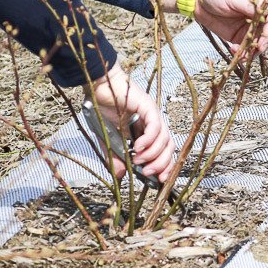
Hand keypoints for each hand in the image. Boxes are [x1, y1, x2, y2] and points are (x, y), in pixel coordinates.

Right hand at [89, 63, 174, 181]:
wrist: (97, 87)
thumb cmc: (103, 109)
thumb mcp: (109, 141)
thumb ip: (116, 157)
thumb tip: (121, 176)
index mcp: (147, 131)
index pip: (164, 151)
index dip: (165, 166)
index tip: (158, 180)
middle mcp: (153, 123)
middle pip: (169, 147)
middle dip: (161, 164)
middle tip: (148, 173)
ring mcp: (152, 114)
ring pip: (165, 138)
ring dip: (153, 154)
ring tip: (139, 161)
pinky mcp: (147, 106)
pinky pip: (155, 126)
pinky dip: (149, 139)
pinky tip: (137, 147)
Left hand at [163, 0, 267, 57]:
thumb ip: (247, 7)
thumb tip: (263, 15)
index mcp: (259, 2)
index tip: (264, 37)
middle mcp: (256, 16)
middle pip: (266, 33)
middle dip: (262, 43)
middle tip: (256, 49)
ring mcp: (247, 27)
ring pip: (256, 42)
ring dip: (252, 51)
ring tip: (244, 56)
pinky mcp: (237, 36)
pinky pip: (244, 48)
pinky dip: (242, 52)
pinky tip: (234, 51)